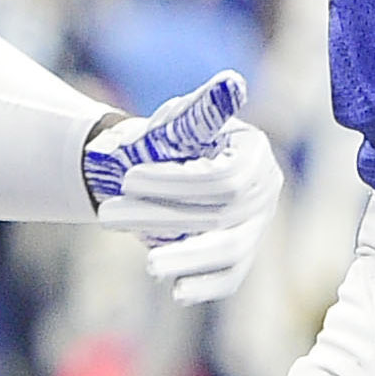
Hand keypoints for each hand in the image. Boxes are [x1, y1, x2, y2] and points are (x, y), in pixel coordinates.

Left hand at [85, 70, 285, 303]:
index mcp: (255, 152)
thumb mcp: (176, 122)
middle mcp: (265, 189)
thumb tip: (233, 83)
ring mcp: (257, 225)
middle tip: (109, 215)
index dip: (176, 183)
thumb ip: (201, 110)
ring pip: (230, 251)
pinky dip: (207, 287)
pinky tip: (177, 291)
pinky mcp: (241, 254)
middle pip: (222, 215)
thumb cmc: (160, 142)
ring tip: (149, 265)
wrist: (147, 171)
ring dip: (186, 259)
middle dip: (164, 217)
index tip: (128, 179)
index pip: (224, 179)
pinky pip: (231, 277)